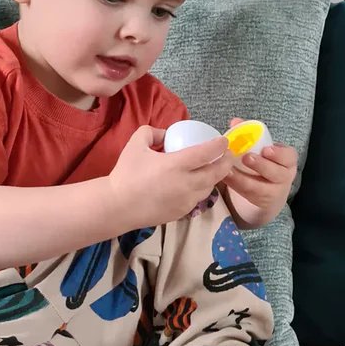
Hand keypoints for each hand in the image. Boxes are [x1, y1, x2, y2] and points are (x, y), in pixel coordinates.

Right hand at [108, 125, 236, 226]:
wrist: (117, 206)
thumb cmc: (126, 174)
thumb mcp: (135, 144)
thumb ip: (151, 132)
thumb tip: (165, 133)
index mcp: (176, 165)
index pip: (206, 153)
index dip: (219, 146)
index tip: (224, 141)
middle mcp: (186, 183)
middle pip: (216, 173)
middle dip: (226, 163)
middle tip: (227, 155)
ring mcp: (185, 200)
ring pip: (209, 187)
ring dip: (214, 178)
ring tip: (212, 169)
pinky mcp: (181, 212)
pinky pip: (197, 199)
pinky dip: (200, 190)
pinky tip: (194, 185)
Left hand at [221, 118, 297, 224]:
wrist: (265, 192)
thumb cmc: (262, 163)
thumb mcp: (260, 149)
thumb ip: (249, 134)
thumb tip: (235, 121)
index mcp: (287, 160)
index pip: (289, 156)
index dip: (279, 154)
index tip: (266, 149)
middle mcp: (284, 177)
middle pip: (277, 173)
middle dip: (261, 166)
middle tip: (246, 158)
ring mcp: (274, 192)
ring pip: (261, 188)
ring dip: (243, 179)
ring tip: (228, 170)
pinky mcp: (262, 203)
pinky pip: (248, 195)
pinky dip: (235, 186)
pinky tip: (224, 178)